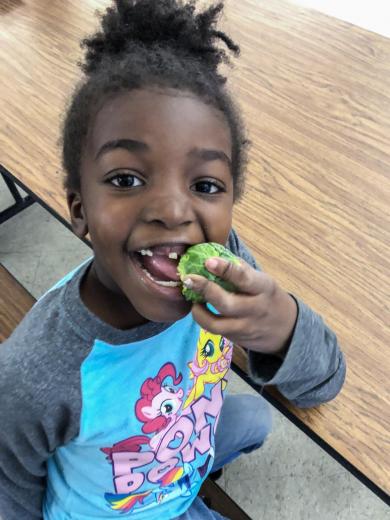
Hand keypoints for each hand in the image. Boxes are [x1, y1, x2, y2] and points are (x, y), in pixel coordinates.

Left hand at [183, 257, 297, 355]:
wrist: (287, 331)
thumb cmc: (268, 297)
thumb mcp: (262, 282)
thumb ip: (242, 271)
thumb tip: (213, 254)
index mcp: (263, 288)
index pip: (243, 278)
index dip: (225, 269)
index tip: (208, 261)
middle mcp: (254, 309)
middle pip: (225, 303)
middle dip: (205, 290)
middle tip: (188, 278)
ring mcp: (244, 327)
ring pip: (216, 323)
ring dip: (198, 311)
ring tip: (192, 299)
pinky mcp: (236, 339)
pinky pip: (215, 331)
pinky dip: (203, 319)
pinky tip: (199, 309)